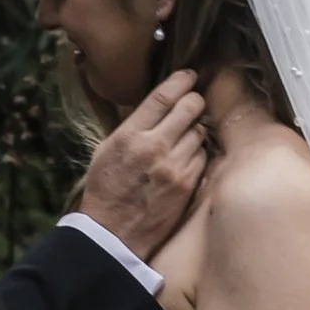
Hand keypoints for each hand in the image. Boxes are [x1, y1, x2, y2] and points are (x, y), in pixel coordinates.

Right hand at [77, 69, 206, 261]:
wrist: (112, 234)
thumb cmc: (106, 190)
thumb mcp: (107, 150)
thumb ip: (132, 126)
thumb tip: (157, 106)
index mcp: (129, 135)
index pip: (163, 97)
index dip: (181, 81)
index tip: (189, 76)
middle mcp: (154, 147)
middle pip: (190, 108)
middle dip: (194, 101)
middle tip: (192, 103)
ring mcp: (174, 166)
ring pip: (200, 132)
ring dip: (195, 130)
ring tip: (184, 137)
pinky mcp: (187, 184)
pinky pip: (203, 156)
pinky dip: (197, 153)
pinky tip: (186, 158)